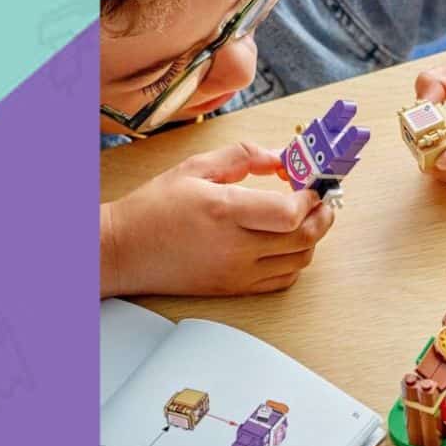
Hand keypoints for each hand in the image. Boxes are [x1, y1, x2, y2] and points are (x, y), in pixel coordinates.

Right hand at [100, 142, 334, 296]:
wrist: (122, 251)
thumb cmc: (153, 209)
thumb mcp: (194, 168)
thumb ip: (242, 156)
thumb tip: (280, 156)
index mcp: (224, 212)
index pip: (289, 213)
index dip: (310, 197)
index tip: (311, 183)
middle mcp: (235, 247)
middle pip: (304, 239)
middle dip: (323, 215)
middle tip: (323, 199)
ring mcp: (237, 273)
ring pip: (299, 261)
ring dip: (313, 238)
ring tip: (308, 218)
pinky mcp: (234, 289)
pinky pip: (282, 281)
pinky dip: (295, 261)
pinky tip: (288, 243)